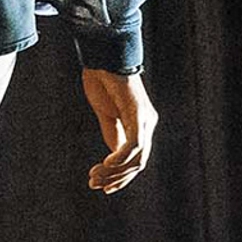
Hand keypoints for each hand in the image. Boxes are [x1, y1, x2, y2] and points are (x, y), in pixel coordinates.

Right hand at [82, 67, 154, 192]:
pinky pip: (133, 145)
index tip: (100, 185)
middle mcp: (147, 124)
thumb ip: (113, 134)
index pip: (135, 160)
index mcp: (141, 124)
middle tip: (94, 183)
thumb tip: (114, 158)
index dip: (119, 177)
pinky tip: (105, 164)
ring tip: (96, 175)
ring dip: (114, 172)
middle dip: (115, 178)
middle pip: (137, 164)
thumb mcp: (107, 114)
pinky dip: (119, 159)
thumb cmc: (103, 80)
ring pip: (136, 159)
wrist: (104, 56)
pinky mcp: (138, 114)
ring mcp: (145, 120)